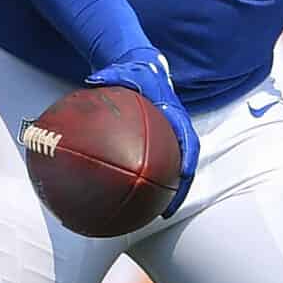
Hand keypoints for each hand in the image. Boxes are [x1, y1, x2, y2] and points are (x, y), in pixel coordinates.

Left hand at [90, 47, 198, 216]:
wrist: (143, 68)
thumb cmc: (137, 72)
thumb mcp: (126, 70)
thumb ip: (112, 75)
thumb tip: (93, 79)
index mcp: (174, 114)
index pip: (188, 140)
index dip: (188, 159)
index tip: (185, 175)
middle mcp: (176, 129)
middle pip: (185, 165)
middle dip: (179, 189)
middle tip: (169, 209)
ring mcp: (169, 139)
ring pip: (173, 171)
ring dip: (167, 193)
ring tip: (155, 214)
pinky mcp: (159, 144)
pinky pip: (158, 167)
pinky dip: (149, 184)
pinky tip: (133, 199)